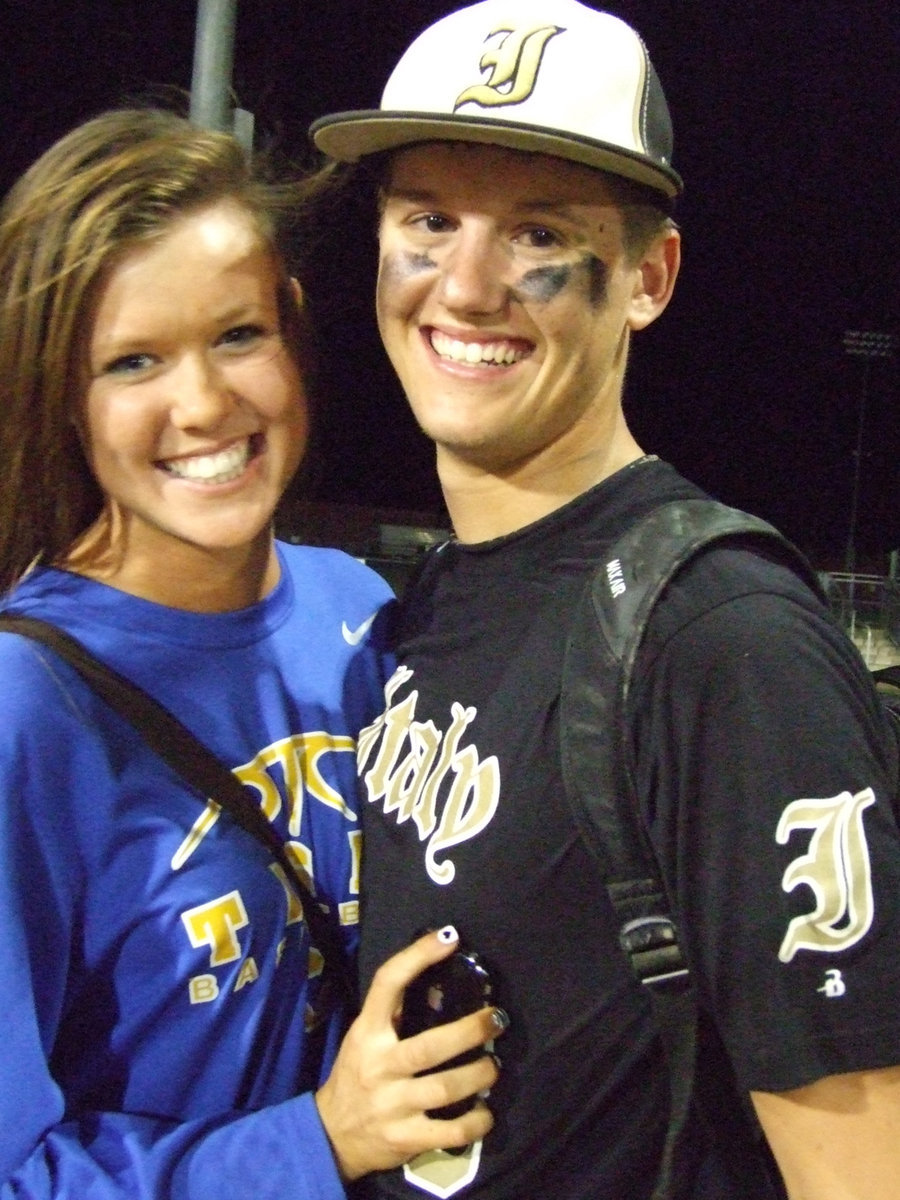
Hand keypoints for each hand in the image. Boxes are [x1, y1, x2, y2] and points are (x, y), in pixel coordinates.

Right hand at [315, 928, 506, 1181]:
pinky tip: (486, 1112)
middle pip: (430, 1046)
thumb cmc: (356, 1075)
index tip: (449, 938)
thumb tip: (440, 981)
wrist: (331, 1135)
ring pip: (446, 1088)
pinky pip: (451, 1132)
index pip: (387, 985)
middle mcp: (380, 1067)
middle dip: (471, 1030)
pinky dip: (476, 1122)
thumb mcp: (364, 1038)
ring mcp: (393, 1106)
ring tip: (493, 1066)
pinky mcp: (407, 1139)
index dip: (417, 957)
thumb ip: (393, 1015)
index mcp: (367, 1033)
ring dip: (480, 1074)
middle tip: (496, 1019)